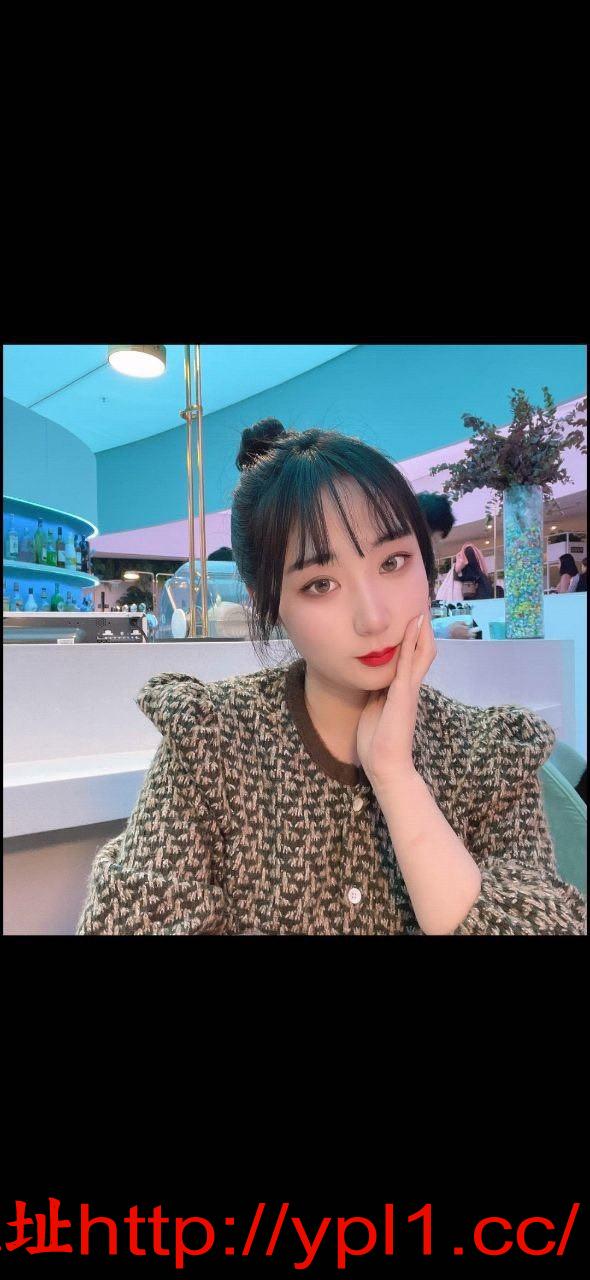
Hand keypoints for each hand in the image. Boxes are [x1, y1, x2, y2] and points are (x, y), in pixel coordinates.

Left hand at [356, 611, 436, 789]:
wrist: (385, 764)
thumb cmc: (378, 741)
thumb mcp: (375, 708)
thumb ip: (378, 691)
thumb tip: (374, 678)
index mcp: (402, 690)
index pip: (412, 658)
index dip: (413, 638)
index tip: (410, 617)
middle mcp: (410, 686)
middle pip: (422, 651)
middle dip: (422, 630)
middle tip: (420, 606)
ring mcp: (409, 689)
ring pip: (421, 653)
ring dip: (421, 630)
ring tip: (420, 608)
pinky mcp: (404, 694)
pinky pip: (408, 663)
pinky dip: (411, 643)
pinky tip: (412, 625)